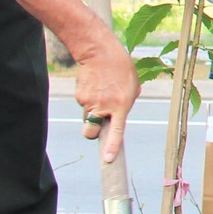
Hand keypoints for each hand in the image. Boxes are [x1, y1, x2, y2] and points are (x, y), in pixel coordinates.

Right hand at [72, 34, 139, 163]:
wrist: (101, 53)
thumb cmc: (121, 70)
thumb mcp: (133, 88)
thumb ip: (127, 104)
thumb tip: (118, 116)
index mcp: (121, 106)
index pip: (116, 132)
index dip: (111, 147)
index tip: (107, 160)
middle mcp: (104, 107)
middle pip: (90, 133)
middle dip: (92, 133)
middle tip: (98, 123)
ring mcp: (90, 103)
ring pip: (87, 118)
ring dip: (93, 112)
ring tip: (102, 93)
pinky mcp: (79, 97)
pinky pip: (84, 105)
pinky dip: (89, 100)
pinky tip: (95, 85)